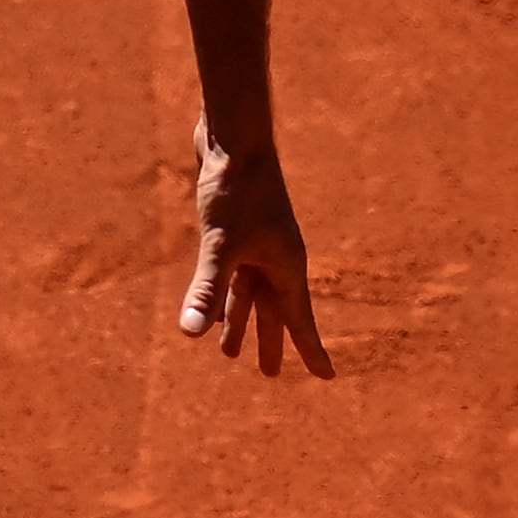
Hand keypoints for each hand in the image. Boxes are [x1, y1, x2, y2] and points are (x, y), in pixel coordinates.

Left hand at [183, 132, 334, 378]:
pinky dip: (223, 295)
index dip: (311, 351)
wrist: (234, 139)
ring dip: (239, 322)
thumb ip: (206, 291)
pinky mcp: (234, 232)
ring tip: (229, 353)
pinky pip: (232, 275)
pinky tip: (211, 310)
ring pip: (249, 295)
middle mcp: (276, 259)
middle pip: (274, 312)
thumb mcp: (219, 246)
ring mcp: (256, 244)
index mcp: (286, 266)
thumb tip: (190, 335)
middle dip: (270, 343)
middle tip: (267, 375)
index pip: (300, 321)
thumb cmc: (234, 190)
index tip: (327, 378)